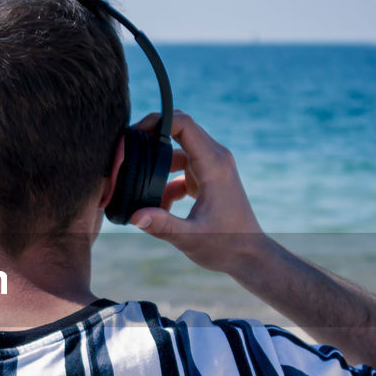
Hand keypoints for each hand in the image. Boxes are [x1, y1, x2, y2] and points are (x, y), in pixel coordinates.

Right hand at [128, 111, 265, 274]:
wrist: (250, 255)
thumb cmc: (227, 245)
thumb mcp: (191, 238)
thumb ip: (162, 225)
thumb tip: (134, 216)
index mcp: (213, 164)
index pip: (183, 124)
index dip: (156, 120)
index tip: (133, 133)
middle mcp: (215, 158)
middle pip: (178, 129)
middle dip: (149, 137)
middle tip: (125, 152)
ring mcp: (212, 167)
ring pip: (176, 149)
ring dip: (155, 163)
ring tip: (135, 183)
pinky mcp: (207, 178)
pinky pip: (180, 167)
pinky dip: (165, 180)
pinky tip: (158, 205)